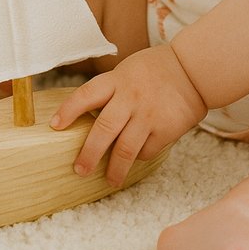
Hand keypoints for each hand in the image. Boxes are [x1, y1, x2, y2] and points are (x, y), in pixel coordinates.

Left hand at [50, 45, 206, 187]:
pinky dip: (140, 157)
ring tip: (109, 180)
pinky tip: (138, 157)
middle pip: (103, 130)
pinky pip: (147, 150)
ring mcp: (148, 115)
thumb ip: (111, 91)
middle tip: (80, 170)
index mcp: (117, 80)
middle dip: (88, 154)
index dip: (68, 110)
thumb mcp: (128, 70)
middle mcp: (130, 98)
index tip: (54, 126)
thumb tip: (87, 117)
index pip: (86, 95)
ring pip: (125, 149)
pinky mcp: (165, 129)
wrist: (193, 69)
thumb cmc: (155, 69)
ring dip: (114, 169)